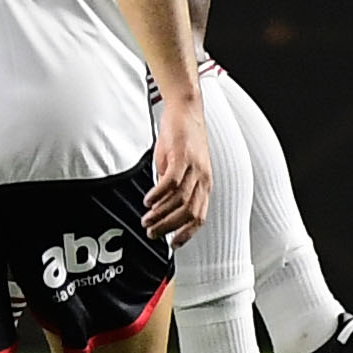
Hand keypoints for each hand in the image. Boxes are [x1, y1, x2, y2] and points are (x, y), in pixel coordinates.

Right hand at [146, 96, 211, 242]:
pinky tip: (148, 200)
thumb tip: (161, 205)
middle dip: (169, 227)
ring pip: (179, 201)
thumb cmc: (183, 137)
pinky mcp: (182, 156)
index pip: (199, 217)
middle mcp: (203, 178)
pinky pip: (171, 182)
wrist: (186, 108)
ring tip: (147, 219)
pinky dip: (158, 195)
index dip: (186, 233)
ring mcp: (194, 167)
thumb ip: (175, 186)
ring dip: (161, 214)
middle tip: (152, 232)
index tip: (172, 244)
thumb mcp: (182, 166)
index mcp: (205, 183)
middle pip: (189, 213)